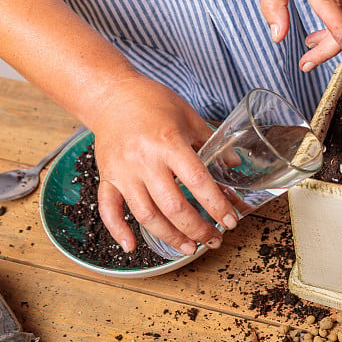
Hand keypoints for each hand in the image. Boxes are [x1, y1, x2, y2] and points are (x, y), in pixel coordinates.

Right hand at [91, 75, 235, 253]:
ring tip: (189, 247)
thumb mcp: (188, 115)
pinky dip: (118, 230)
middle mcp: (144, 160)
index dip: (216, 205)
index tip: (230, 221)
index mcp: (168, 142)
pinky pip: (109, 209)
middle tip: (214, 239)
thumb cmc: (152, 101)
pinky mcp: (107, 177)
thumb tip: (235, 164)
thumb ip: (211, 141)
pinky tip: (132, 247)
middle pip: (173, 206)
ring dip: (170, 236)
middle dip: (197, 228)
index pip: (197, 181)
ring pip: (146, 215)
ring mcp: (123, 171)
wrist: (111, 94)